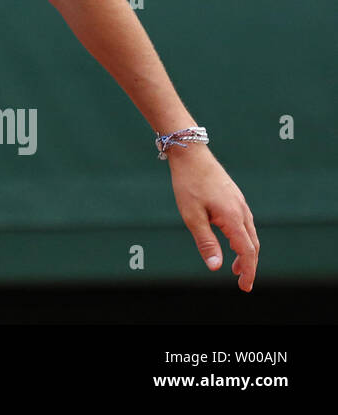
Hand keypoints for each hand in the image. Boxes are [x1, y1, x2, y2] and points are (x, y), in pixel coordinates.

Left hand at [166, 143, 258, 290]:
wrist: (191, 154)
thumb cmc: (188, 184)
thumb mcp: (192, 215)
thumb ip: (206, 241)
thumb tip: (216, 267)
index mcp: (233, 218)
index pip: (247, 251)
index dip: (248, 271)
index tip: (244, 286)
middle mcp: (241, 211)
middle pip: (252, 244)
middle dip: (249, 264)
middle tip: (242, 281)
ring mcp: (240, 203)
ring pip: (250, 234)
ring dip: (246, 252)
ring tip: (236, 266)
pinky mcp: (235, 198)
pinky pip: (245, 223)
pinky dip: (242, 238)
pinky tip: (232, 241)